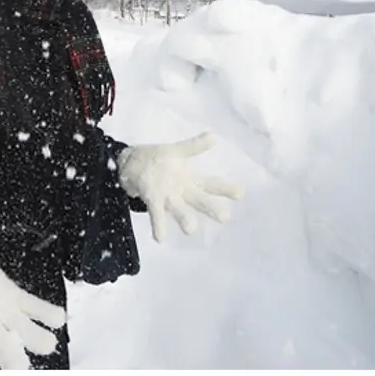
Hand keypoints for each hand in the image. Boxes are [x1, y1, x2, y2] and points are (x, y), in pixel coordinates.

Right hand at [0, 231, 65, 369]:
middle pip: (3, 347)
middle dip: (12, 360)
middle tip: (21, 370)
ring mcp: (6, 313)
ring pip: (23, 330)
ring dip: (36, 337)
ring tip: (48, 345)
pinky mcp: (16, 298)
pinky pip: (32, 305)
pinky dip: (45, 311)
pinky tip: (59, 318)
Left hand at [117, 132, 244, 242]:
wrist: (133, 163)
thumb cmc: (159, 160)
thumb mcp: (178, 150)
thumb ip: (195, 146)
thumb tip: (214, 136)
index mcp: (190, 179)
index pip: (211, 185)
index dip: (226, 189)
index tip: (241, 194)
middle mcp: (182, 192)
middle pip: (199, 201)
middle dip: (211, 208)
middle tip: (224, 217)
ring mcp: (167, 198)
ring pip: (179, 210)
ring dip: (185, 219)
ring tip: (191, 229)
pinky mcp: (151, 199)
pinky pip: (156, 213)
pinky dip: (159, 225)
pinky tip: (160, 239)